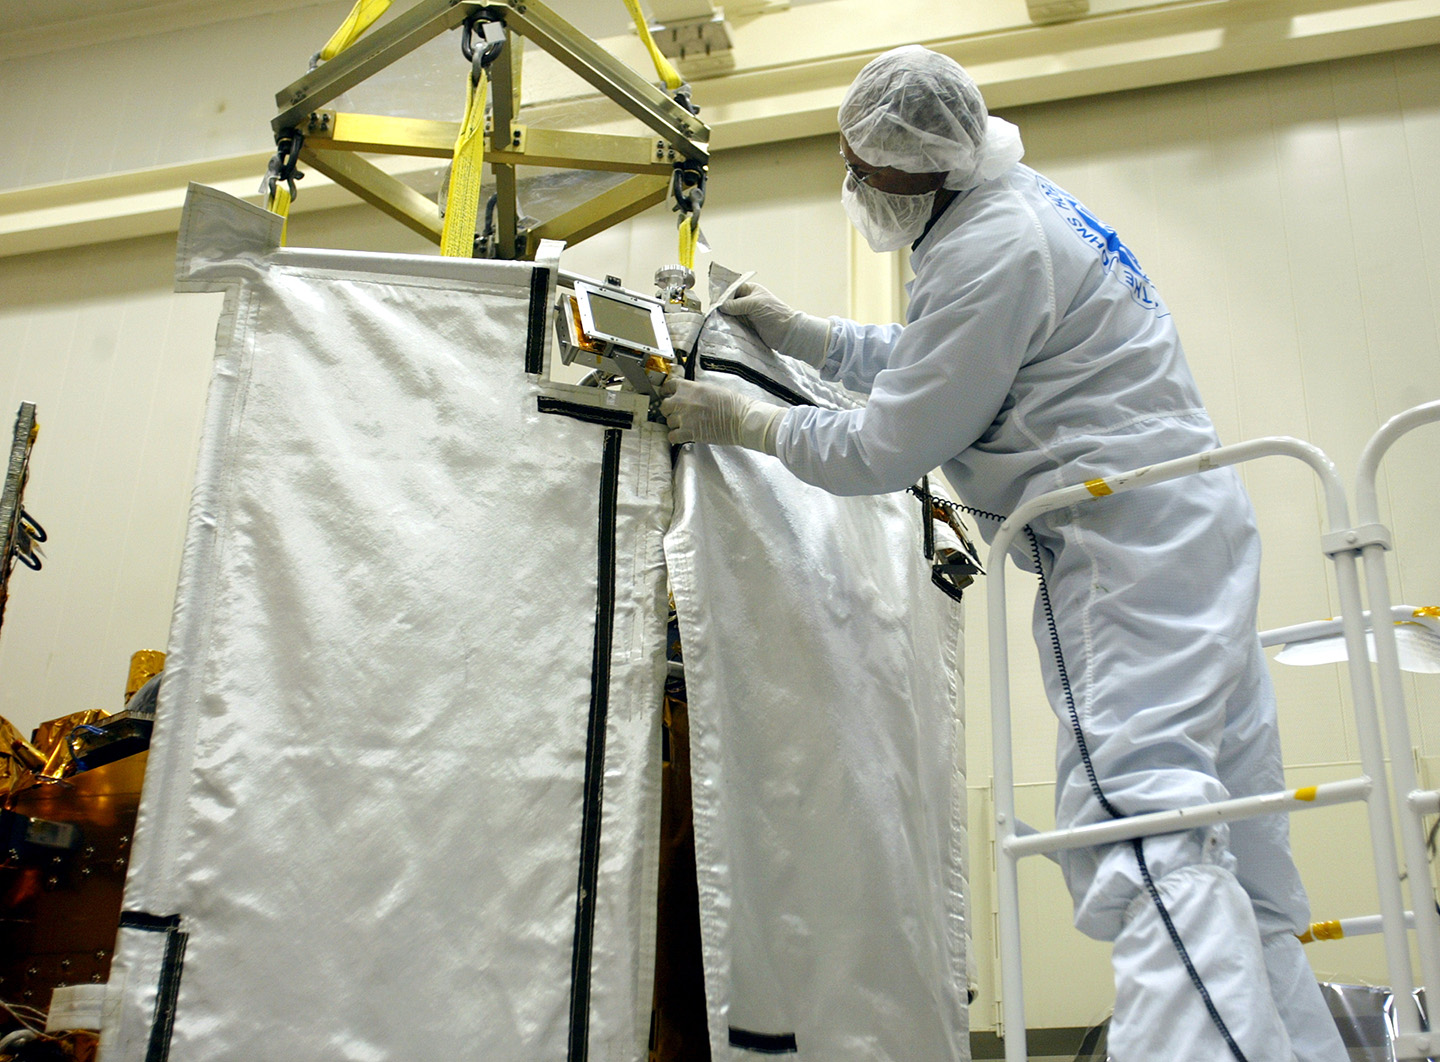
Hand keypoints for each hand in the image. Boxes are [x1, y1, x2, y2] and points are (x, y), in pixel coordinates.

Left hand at [660, 377, 785, 453]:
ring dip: (675, 424)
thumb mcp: (711, 388)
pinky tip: (682, 436)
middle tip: (676, 414)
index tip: (668, 395)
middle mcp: (683, 401)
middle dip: (669, 410)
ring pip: (669, 422)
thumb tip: (688, 395)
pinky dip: (676, 437)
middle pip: (664, 405)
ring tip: (685, 426)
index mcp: (690, 387)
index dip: (667, 392)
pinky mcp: (689, 432)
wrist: (741, 418)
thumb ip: (695, 391)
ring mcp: (684, 417)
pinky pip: (672, 436)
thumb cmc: (733, 403)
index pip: (669, 386)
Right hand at [720, 281, 831, 367]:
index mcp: (750, 291)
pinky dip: (729, 326)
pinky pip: (734, 325)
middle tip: (711, 311)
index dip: (723, 293)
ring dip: (724, 317)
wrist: (786, 332)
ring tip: (713, 320)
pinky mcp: (747, 326)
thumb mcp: (754, 304)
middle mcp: (747, 301)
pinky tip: (721, 327)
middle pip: (729, 302)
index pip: (732, 289)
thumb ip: (736, 305)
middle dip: (721, 306)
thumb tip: (721, 306)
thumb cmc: (774, 312)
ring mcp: (747, 314)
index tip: (713, 299)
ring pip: (730, 314)